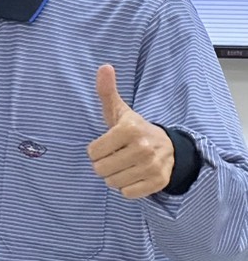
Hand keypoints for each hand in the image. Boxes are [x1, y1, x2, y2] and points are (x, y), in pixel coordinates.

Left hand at [88, 65, 174, 198]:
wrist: (168, 146)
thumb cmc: (133, 128)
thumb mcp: (118, 110)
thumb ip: (106, 90)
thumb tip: (104, 67)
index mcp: (129, 129)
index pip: (93, 151)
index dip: (94, 150)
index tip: (105, 145)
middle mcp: (143, 148)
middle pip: (101, 169)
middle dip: (103, 165)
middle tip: (113, 156)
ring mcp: (153, 166)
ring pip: (113, 182)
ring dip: (113, 177)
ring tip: (123, 165)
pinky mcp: (159, 182)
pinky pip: (128, 194)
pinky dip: (126, 188)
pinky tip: (133, 175)